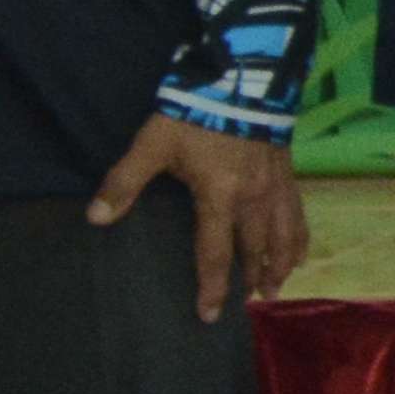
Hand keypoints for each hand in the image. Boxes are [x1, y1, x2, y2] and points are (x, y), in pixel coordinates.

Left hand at [86, 116, 302, 321]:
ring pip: (284, 235)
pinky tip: (300, 249)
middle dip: (255, 278)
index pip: (216, 253)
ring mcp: (276, 185)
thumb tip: (94, 218)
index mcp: (220, 197)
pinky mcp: (288, 172)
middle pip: (257, 249)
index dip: (212, 287)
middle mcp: (254, 198)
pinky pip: (298, 213)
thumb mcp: (153, 145)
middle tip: (255, 303)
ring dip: (281, 263)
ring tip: (278, 285)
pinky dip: (300, 236)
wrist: (244, 78)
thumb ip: (124, 182)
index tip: (209, 315)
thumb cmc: (196, 115)